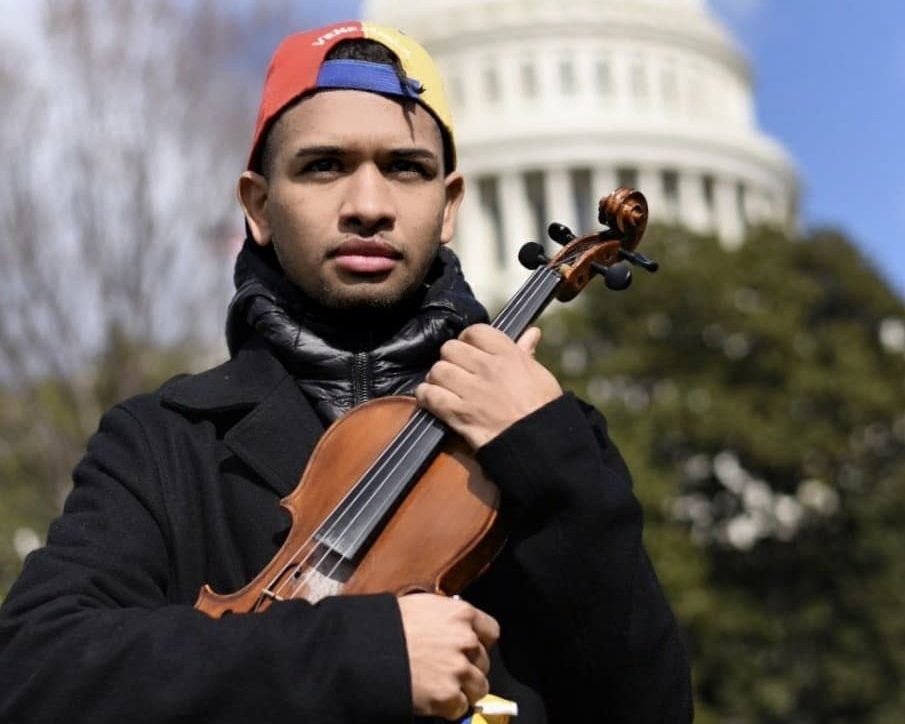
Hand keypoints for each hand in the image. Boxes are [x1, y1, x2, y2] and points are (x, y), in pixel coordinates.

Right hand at [397, 593, 499, 719]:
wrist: (366, 650)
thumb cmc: (387, 626)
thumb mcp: (422, 606)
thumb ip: (446, 617)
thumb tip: (452, 627)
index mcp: (461, 614)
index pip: (491, 631)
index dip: (479, 642)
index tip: (468, 649)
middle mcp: (466, 640)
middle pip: (484, 662)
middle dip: (468, 667)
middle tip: (446, 669)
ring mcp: (459, 669)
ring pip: (479, 687)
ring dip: (463, 690)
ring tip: (440, 685)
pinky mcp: (448, 696)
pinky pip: (461, 707)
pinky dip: (449, 707)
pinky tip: (431, 696)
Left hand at [415, 324, 561, 448]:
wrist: (539, 444)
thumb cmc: (543, 410)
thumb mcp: (540, 376)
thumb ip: (526, 352)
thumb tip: (530, 333)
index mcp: (508, 355)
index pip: (475, 331)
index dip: (468, 339)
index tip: (470, 350)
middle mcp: (487, 368)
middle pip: (450, 348)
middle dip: (451, 359)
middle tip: (457, 370)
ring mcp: (471, 390)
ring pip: (437, 370)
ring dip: (438, 378)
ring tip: (445, 386)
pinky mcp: (458, 413)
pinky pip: (429, 395)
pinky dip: (427, 396)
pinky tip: (434, 399)